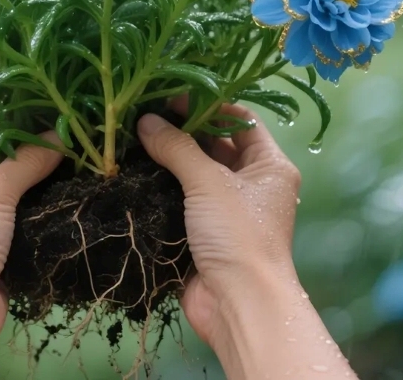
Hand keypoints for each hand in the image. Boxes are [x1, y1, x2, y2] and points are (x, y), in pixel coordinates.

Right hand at [137, 104, 301, 346]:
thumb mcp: (209, 182)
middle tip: (146, 113)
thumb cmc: (237, 234)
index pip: (240, 119)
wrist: (238, 305)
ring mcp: (227, 207)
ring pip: (196, 170)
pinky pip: (182, 196)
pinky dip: (163, 183)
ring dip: (169, 155)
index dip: (209, 104)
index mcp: (268, 165)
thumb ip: (177, 147)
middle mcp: (251, 182)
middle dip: (184, 128)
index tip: (173, 97)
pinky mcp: (204, 228)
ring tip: (135, 135)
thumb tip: (145, 120)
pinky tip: (135, 168)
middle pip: (215, 143)